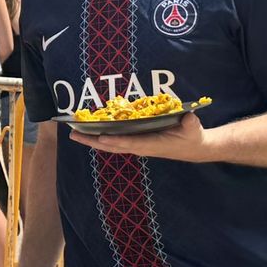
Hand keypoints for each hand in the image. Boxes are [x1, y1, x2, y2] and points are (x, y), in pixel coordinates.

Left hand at [69, 111, 209, 162]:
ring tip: (74, 134)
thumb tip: (188, 118)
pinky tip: (88, 133)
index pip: (130, 143)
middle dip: (92, 141)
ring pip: (110, 145)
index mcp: (152, 145)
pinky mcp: (136, 143)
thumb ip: (190, 124)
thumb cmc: (192, 137)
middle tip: (73, 134)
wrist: (193, 148)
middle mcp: (140, 147)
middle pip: (112, 146)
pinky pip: (114, 142)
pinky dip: (100, 138)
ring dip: (91, 140)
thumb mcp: (193, 129)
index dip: (116, 141)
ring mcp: (136, 146)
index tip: (101, 137)